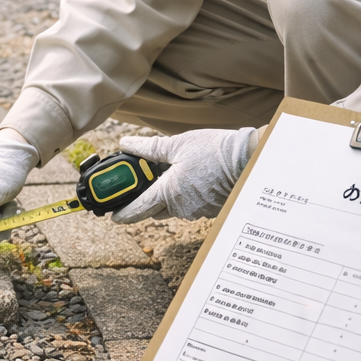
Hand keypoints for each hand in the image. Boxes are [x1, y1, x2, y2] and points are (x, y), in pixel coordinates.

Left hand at [112, 127, 256, 222]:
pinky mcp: (210, 208)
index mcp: (169, 193)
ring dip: (166, 195)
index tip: (113, 215)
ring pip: (173, 207)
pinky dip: (184, 194)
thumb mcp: (177, 145)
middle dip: (145, 200)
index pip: (139, 209)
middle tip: (140, 184)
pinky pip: (189, 205)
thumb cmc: (213, 151)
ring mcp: (197, 210)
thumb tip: (126, 145)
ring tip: (168, 174)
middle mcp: (182, 207)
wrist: (247, 159)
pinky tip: (189, 178)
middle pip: (154, 209)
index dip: (123, 213)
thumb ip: (149, 148)